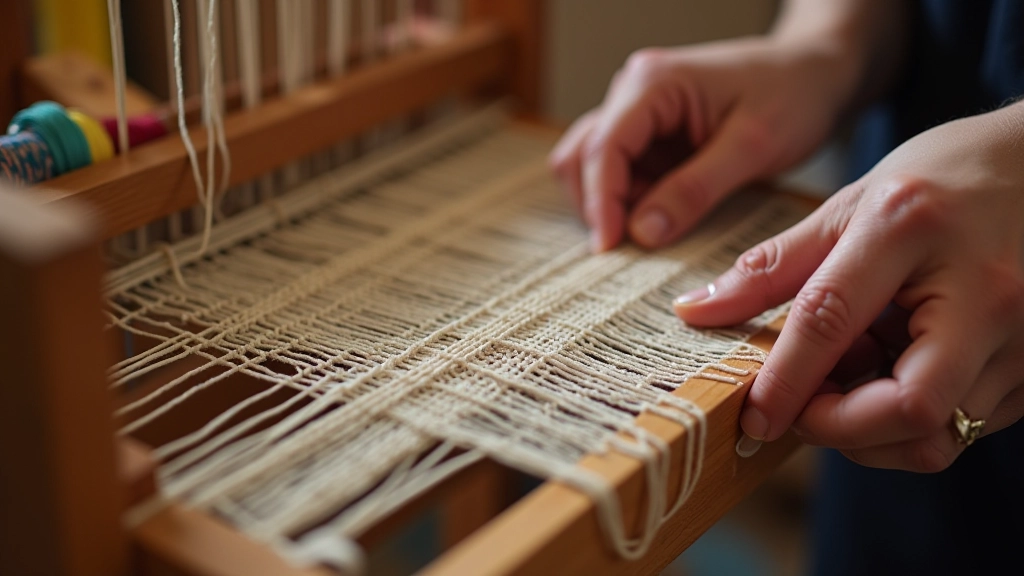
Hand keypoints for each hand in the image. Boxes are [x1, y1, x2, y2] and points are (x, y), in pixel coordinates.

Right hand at [548, 36, 856, 251]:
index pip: (604, 148)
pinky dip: (628, 200)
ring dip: (610, 204)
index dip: (601, 202)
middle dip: (599, 206)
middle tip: (627, 252)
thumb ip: (694, 189)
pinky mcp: (648, 134)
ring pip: (592, 165)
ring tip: (647, 234)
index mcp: (653, 83)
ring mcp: (637, 112)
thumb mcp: (751, 147)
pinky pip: (619, 172)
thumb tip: (642, 234)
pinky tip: (659, 218)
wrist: (816, 73)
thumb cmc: (793, 95)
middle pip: (583, 156)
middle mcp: (633, 91)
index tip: (610, 248)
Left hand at [675, 101, 1023, 471]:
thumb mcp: (852, 204)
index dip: (784, 380)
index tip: (752, 418)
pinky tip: (897, 374)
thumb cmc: (946, 176)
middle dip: (841, 429)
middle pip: (909, 407)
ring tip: (852, 381)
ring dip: (876, 428)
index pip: (832, 321)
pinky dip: (915, 417)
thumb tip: (696, 310)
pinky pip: (969, 421)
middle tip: (803, 411)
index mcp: (911, 227)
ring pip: (942, 430)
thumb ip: (774, 266)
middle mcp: (982, 288)